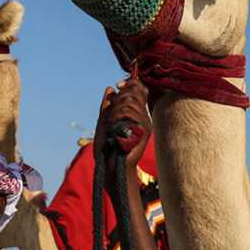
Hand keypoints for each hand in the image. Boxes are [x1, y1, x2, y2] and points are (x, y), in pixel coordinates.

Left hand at [94, 78, 151, 194]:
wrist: (111, 166)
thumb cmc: (107, 147)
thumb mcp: (104, 122)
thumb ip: (107, 106)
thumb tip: (110, 88)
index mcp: (136, 114)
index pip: (139, 89)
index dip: (129, 83)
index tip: (118, 85)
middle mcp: (143, 117)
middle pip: (133, 92)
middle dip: (118, 98)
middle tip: (110, 114)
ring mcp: (144, 123)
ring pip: (129, 102)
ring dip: (115, 110)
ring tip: (111, 125)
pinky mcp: (143, 130)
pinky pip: (130, 113)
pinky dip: (117, 116)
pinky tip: (115, 128)